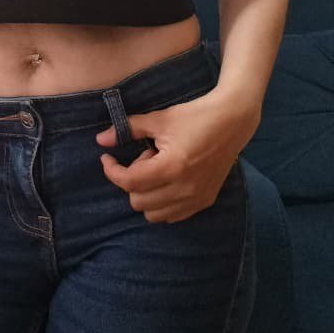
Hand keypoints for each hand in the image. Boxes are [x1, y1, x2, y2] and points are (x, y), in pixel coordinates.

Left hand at [94, 89, 254, 222]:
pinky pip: (173, 216)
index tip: (107, 158)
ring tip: (158, 169)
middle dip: (132, 180)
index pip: (130, 182)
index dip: (112, 171)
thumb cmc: (194, 116)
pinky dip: (162, 204)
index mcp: (172, 167)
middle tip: (145, 157)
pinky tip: (168, 181)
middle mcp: (184, 188)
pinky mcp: (205, 201)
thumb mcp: (159, 119)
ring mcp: (196, 198)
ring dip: (146, 195)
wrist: (232, 121)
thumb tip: (101, 140)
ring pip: (154, 215)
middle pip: (138, 201)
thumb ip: (128, 129)